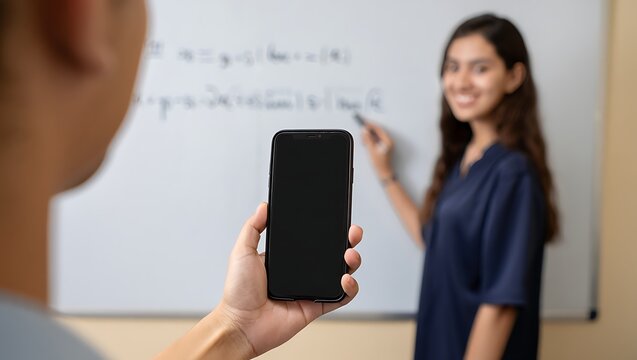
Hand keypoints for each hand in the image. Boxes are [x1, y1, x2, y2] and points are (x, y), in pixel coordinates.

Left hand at [216, 203, 362, 356]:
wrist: (241, 323)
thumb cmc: (238, 291)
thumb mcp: (242, 251)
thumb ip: (253, 227)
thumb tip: (264, 206)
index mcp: (289, 257)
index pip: (314, 238)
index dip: (329, 228)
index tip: (337, 216)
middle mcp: (304, 271)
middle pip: (334, 252)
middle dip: (349, 240)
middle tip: (352, 233)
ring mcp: (312, 288)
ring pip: (343, 271)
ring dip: (352, 261)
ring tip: (349, 255)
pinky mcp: (318, 306)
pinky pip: (342, 297)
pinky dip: (350, 288)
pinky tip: (345, 279)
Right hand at [360, 119, 394, 178]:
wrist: (384, 172)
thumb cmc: (380, 164)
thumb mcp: (371, 150)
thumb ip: (368, 139)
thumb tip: (365, 131)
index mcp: (387, 141)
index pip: (378, 129)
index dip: (371, 125)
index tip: (364, 123)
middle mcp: (388, 141)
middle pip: (378, 131)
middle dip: (370, 130)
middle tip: (363, 129)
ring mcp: (386, 144)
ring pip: (377, 135)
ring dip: (370, 135)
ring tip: (364, 137)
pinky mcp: (384, 147)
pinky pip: (377, 139)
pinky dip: (372, 139)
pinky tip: (367, 141)